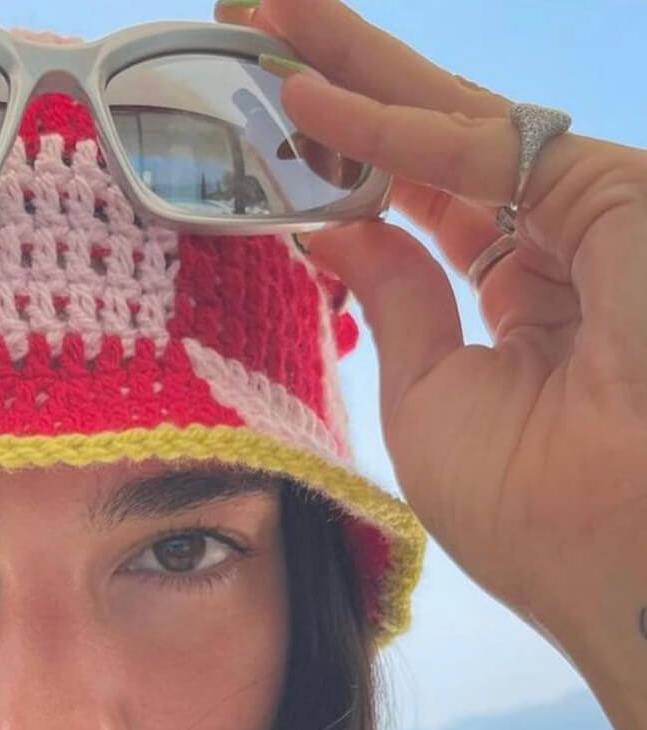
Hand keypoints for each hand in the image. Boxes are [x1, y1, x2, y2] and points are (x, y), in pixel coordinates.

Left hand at [215, 0, 646, 650]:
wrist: (606, 548)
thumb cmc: (530, 509)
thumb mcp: (431, 400)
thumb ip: (397, 299)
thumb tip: (335, 227)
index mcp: (526, 300)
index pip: (425, 202)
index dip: (347, 157)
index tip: (268, 121)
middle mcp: (557, 242)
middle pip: (430, 140)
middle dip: (339, 76)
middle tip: (248, 21)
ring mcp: (587, 212)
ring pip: (448, 116)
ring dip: (349, 61)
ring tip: (253, 17)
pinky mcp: (610, 192)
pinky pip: (472, 147)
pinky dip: (381, 121)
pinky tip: (300, 98)